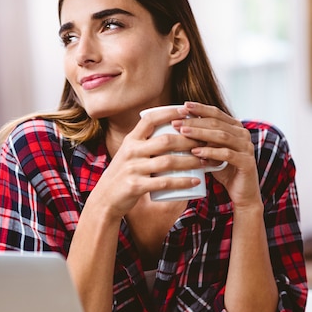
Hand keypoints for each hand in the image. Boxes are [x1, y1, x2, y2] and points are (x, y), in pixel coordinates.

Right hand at [88, 106, 204, 218]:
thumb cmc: (123, 175)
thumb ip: (145, 142)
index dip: (170, 113)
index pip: (150, 119)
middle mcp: (131, 152)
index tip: (187, 111)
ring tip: (206, 161)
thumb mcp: (129, 153)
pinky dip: (182, 182)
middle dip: (189, 140)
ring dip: (191, 161)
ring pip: (168, 161)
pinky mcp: (136, 186)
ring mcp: (133, 169)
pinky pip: (164, 183)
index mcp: (130, 140)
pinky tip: (196, 181)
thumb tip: (172, 130)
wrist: (105, 199)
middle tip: (206, 142)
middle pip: (166, 140)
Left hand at [173, 102, 261, 208]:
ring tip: (183, 132)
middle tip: (176, 122)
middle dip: (195, 121)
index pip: (216, 113)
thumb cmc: (224, 170)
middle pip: (217, 122)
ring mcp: (247, 147)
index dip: (199, 108)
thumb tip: (177, 128)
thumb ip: (201, 139)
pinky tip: (196, 152)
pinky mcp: (247, 162)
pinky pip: (227, 154)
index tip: (182, 107)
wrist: (242, 193)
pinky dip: (210, 152)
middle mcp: (243, 134)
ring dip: (200, 133)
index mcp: (235, 128)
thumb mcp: (211, 151)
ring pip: (221, 136)